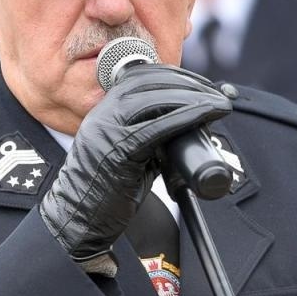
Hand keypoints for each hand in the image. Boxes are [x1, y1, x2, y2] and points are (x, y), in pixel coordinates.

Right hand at [39, 65, 229, 273]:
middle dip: (191, 83)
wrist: (78, 220)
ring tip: (218, 104)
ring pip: (156, 99)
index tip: (204, 85)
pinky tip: (205, 115)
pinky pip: (158, 126)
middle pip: (151, 82)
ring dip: (194, 97)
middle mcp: (103, 115)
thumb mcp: (127, 152)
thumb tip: (187, 125)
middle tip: (218, 94)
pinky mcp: (118, 150)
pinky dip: (186, 116)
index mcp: (104, 111)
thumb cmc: (105, 192)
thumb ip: (149, 135)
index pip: (142, 76)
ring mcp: (107, 130)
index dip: (177, 75)